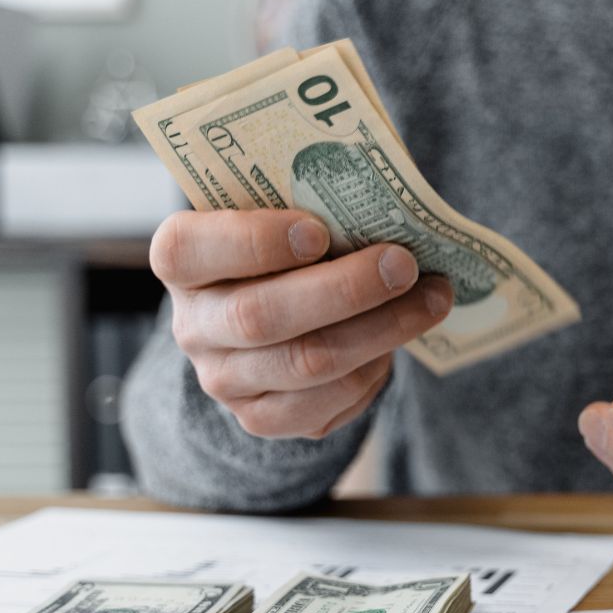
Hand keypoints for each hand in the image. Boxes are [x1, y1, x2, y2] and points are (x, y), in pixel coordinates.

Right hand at [150, 209, 452, 439]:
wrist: (278, 312)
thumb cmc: (290, 243)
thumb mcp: (285, 210)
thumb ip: (314, 199)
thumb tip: (387, 195)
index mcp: (181, 258)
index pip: (190, 250)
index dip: (254, 241)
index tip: (319, 231)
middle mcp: (193, 325)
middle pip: (260, 317)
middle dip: (344, 289)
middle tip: (404, 264)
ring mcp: (224, 379)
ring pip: (306, 363)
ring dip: (381, 330)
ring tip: (431, 298)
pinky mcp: (263, 417)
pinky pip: (325, 404)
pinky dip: (372, 371)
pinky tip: (398, 340)